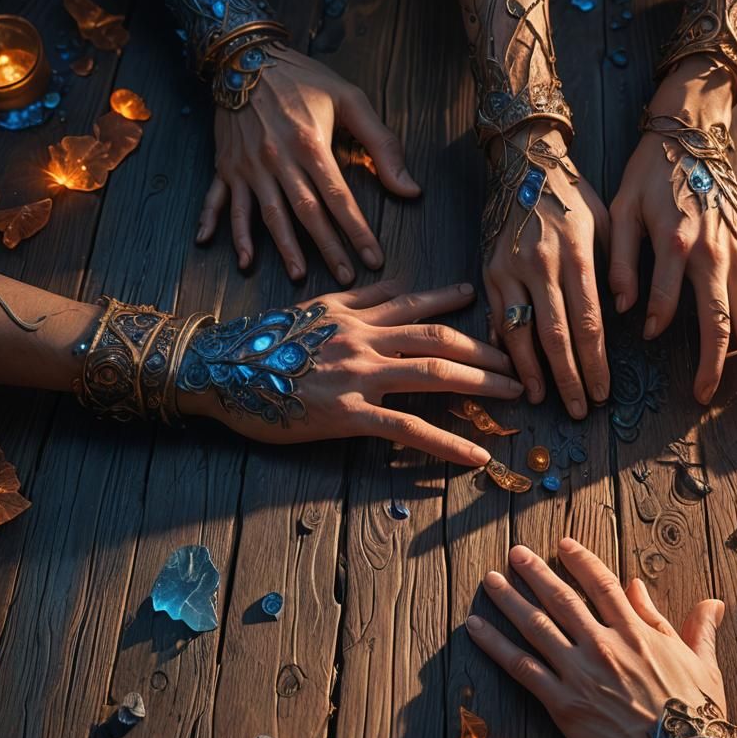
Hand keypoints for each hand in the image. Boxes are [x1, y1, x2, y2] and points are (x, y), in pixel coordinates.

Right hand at [180, 280, 520, 463]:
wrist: (216, 370)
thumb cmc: (260, 344)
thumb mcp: (311, 307)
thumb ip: (355, 297)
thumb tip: (391, 281)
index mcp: (355, 314)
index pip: (417, 304)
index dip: (454, 302)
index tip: (484, 300)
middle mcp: (364, 338)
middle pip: (440, 338)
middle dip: (486, 350)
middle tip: (520, 362)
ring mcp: (357, 374)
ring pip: (433, 372)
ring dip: (481, 384)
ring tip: (515, 395)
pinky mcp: (347, 413)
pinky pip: (407, 427)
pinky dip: (446, 443)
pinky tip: (476, 456)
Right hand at [196, 48, 420, 283]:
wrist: (244, 56)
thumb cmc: (302, 78)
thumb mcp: (349, 99)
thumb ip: (382, 145)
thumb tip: (410, 189)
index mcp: (310, 144)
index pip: (340, 199)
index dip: (358, 232)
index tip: (374, 259)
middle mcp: (277, 159)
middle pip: (306, 214)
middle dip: (328, 249)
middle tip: (345, 279)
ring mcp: (249, 166)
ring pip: (266, 215)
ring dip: (282, 248)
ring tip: (298, 275)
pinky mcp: (227, 166)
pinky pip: (221, 201)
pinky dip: (219, 227)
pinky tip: (230, 254)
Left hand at [465, 538, 725, 737]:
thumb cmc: (699, 717)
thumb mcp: (702, 665)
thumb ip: (695, 629)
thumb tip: (706, 601)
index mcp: (636, 632)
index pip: (602, 584)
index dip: (580, 561)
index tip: (563, 544)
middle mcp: (603, 645)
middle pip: (561, 599)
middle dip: (535, 572)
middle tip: (515, 552)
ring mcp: (580, 672)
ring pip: (536, 626)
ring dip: (509, 599)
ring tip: (490, 581)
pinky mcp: (562, 703)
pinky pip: (520, 667)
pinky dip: (494, 644)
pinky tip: (475, 627)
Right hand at [483, 125, 609, 418]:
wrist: (525, 162)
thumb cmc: (574, 195)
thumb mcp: (606, 222)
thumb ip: (615, 268)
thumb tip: (625, 313)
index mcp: (575, 255)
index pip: (588, 324)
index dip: (595, 364)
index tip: (603, 393)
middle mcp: (540, 265)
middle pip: (555, 337)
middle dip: (568, 378)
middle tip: (578, 410)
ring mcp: (509, 270)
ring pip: (519, 333)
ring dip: (532, 372)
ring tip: (542, 399)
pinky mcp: (489, 271)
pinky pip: (497, 318)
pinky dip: (504, 348)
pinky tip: (512, 371)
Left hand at [608, 58, 736, 418]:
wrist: (693, 134)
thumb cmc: (651, 174)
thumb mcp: (622, 210)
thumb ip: (621, 261)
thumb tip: (622, 309)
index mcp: (680, 244)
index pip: (670, 303)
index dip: (658, 323)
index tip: (646, 338)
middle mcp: (720, 256)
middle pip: (736, 325)